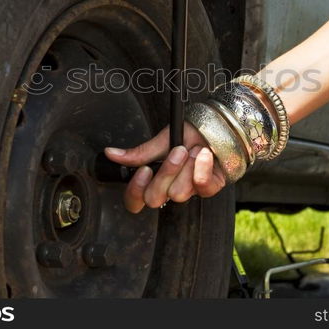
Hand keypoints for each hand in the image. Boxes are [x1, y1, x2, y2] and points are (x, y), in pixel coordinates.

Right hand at [104, 122, 226, 212]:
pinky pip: (201, 186)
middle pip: (154, 199)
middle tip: (178, 151)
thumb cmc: (191, 133)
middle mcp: (170, 188)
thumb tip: (111, 153)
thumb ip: (139, 153)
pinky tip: (205, 155)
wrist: (218, 126)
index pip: (134, 201)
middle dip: (167, 172)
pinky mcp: (209, 188)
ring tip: (194, 150)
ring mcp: (189, 191)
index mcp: (154, 179)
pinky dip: (203, 166)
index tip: (145, 169)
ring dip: (187, 166)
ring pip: (178, 194)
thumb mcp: (162, 140)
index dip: (136, 190)